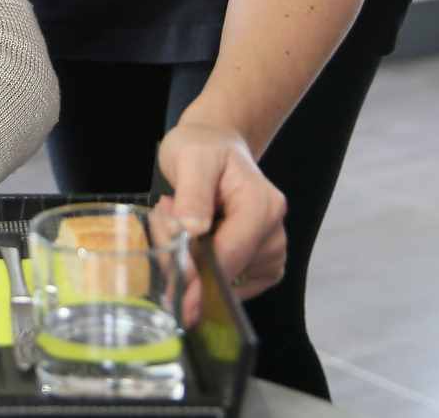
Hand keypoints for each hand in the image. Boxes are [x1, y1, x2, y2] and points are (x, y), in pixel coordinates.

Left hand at [155, 121, 288, 300]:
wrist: (216, 145)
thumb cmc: (204, 148)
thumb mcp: (191, 159)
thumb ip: (192, 195)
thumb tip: (192, 232)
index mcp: (261, 204)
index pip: (231, 253)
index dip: (200, 275)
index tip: (175, 294)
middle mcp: (274, 229)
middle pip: (229, 268)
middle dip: (190, 259)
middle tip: (165, 220)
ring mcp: (272, 247)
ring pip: (229, 278)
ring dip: (196, 261)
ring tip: (180, 220)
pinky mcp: (264, 260)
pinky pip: (235, 283)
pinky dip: (211, 270)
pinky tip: (197, 239)